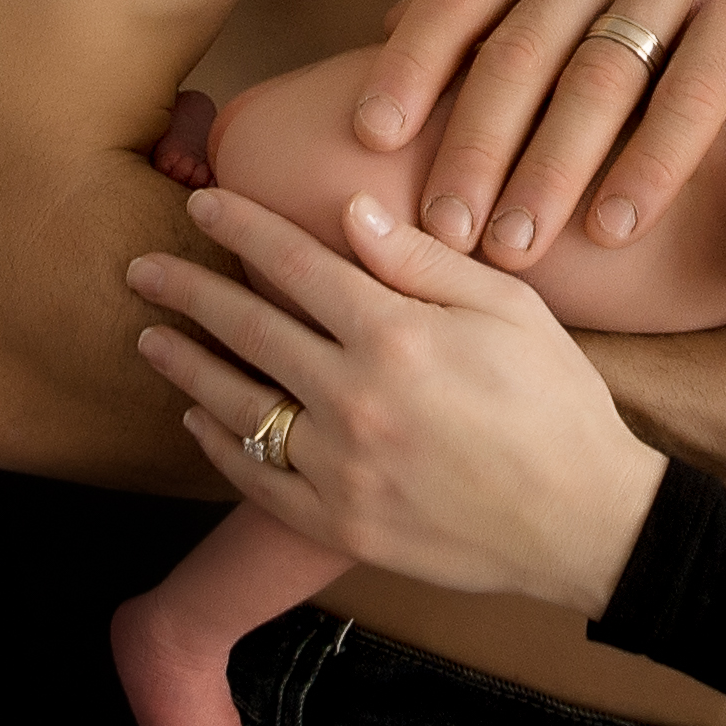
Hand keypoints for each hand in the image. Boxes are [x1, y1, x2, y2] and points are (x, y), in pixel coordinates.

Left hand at [128, 188, 666, 617]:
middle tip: (143, 267)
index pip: (295, 264)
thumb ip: (421, 260)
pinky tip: (197, 418)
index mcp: (397, 336)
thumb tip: (348, 211)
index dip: (242, 228)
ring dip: (185, 365)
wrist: (582, 521)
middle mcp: (354, 399)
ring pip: (236, 405)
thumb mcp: (509, 308)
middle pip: (247, 329)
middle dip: (187, 290)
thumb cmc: (557, 402)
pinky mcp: (337, 523)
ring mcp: (339, 468)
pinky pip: (255, 479)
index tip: (202, 201)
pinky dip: (218, 444)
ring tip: (151, 337)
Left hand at [346, 0, 725, 267]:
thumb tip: (393, 16)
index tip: (366, 140)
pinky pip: (692, 93)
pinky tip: (616, 225)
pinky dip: (650, 165)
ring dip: (545, 173)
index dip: (409, 69)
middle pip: (518, 54)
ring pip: (595, 82)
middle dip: (470, 150)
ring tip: (509, 249)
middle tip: (433, 231)